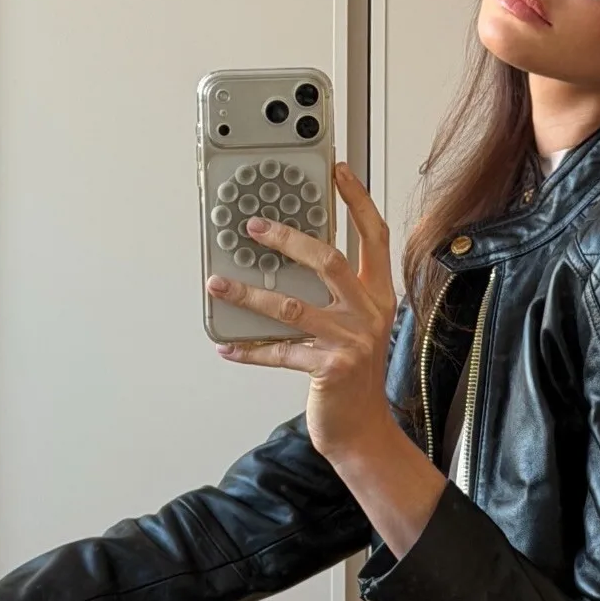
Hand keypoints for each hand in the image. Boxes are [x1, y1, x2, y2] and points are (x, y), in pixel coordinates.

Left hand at [206, 160, 398, 464]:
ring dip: (250, 293)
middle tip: (254, 227)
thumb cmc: (353, 375)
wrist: (361, 428)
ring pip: (293, 305)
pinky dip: (250, 348)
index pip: (373, 237)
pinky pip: (280, 351)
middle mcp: (370, 313)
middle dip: (288, 238)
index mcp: (380, 296)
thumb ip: (337, 294)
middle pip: (329, 260)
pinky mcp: (329, 368)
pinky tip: (226, 345)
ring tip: (219, 283)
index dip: (357, 201)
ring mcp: (351, 341)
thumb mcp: (356, 326)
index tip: (337, 171)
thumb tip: (287, 261)